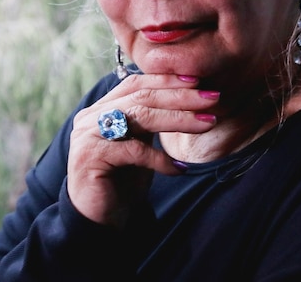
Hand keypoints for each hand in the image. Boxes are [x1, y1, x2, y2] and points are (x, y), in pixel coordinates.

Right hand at [66, 74, 218, 227]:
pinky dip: (160, 159)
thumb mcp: (139, 144)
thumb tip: (187, 97)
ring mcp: (88, 135)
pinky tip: (179, 169)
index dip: (166, 80)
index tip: (198, 81)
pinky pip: (134, 151)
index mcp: (101, 108)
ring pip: (140, 117)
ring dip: (179, 118)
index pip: (135, 84)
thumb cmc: (122, 182)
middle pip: (141, 97)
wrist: (99, 220)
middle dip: (180, 96)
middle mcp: (91, 117)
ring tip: (207, 122)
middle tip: (212, 97)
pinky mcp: (91, 157)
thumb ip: (150, 121)